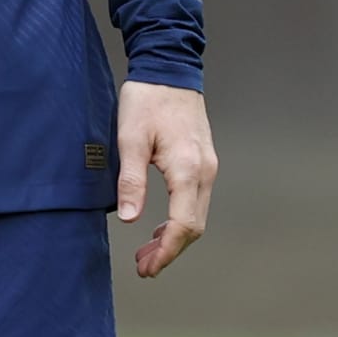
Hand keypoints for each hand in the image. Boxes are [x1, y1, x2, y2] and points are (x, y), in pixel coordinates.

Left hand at [116, 81, 216, 281]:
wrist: (169, 68)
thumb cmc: (148, 99)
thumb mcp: (130, 139)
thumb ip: (131, 181)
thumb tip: (130, 220)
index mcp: (188, 169)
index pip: (183, 225)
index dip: (166, 251)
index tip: (147, 268)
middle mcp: (205, 171)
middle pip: (194, 226)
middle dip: (170, 250)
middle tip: (144, 266)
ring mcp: (207, 166)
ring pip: (197, 215)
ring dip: (174, 237)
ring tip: (147, 252)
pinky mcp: (203, 161)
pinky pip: (196, 201)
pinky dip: (179, 220)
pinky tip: (159, 227)